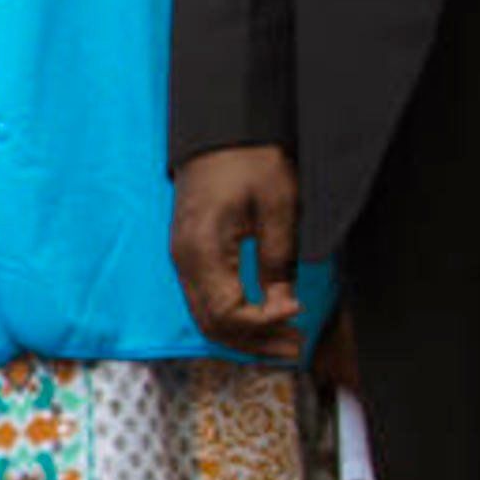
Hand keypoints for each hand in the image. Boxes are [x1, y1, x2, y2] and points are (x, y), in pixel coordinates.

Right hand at [170, 144, 304, 359]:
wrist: (218, 132)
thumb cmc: (247, 161)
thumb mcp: (278, 208)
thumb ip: (279, 261)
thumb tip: (284, 305)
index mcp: (203, 250)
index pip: (228, 312)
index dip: (264, 322)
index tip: (297, 313)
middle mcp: (184, 261)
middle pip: (212, 324)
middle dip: (254, 341)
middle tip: (295, 347)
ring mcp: (183, 260)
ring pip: (205, 317)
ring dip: (244, 334)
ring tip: (283, 340)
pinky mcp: (189, 256)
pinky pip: (204, 301)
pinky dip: (233, 318)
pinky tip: (260, 318)